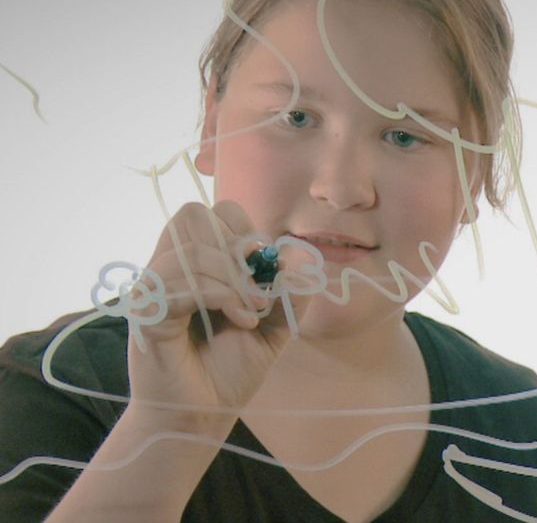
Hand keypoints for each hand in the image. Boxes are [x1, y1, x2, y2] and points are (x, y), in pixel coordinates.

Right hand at [126, 200, 299, 427]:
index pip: (214, 211)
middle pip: (194, 215)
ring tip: (254, 312)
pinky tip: (241, 320)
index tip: (265, 267)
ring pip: (193, 249)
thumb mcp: (275, 326)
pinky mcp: (146, 313)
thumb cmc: (229, 370)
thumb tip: (299, 256)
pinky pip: (182, 283)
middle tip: (260, 288)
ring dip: (236, 279)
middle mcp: (169, 268)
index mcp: (197, 263)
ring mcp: (153, 288)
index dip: (245, 230)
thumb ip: (290, 291)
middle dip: (237, 248)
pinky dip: (222, 297)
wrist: (201, 416)